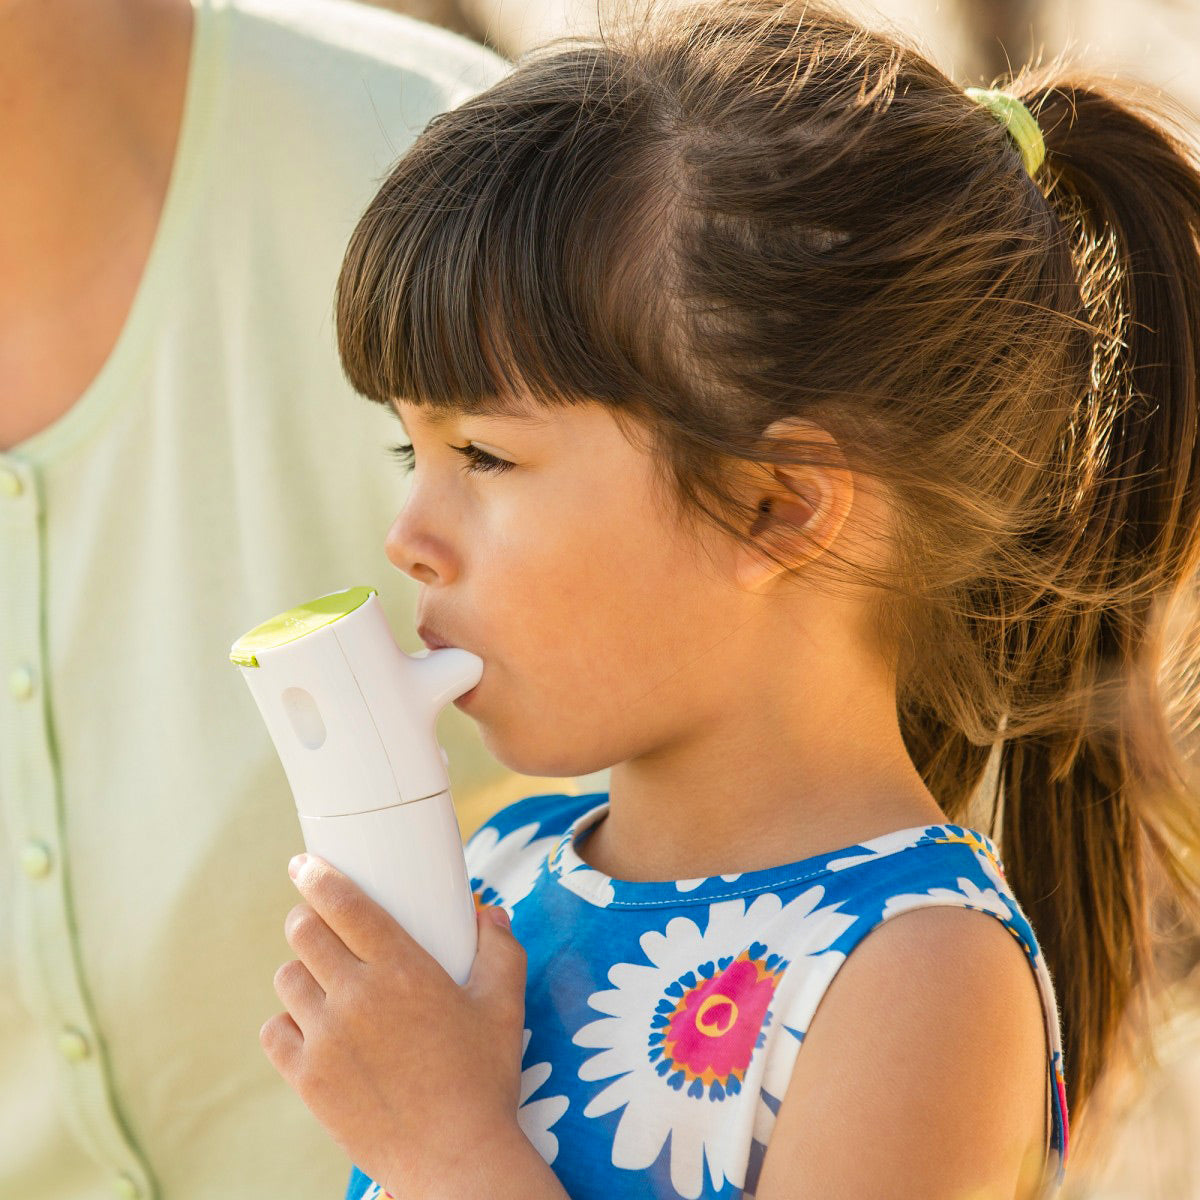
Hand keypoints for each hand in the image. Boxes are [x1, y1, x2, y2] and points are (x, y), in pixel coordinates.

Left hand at [261, 854, 527, 1195]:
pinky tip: (312, 1024)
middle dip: (306, 916)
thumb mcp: (504, 1005)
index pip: (344, 904)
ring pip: (287, 979)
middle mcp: (357, 997)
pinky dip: (287, 1022)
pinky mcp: (307, 1079)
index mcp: (404, 970)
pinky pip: (275, 1032)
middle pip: (304, 933)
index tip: (305, 864)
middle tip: (318, 919)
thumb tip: (489, 913)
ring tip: (322, 977)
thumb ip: (501, 949)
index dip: (317, 876)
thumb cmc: (484, 1080)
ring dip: (301, 969)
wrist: (453, 1160)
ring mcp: (326, 1040)